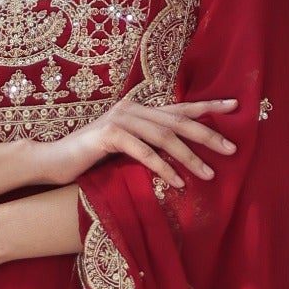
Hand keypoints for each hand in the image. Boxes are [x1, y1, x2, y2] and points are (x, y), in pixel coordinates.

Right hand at [39, 95, 236, 191]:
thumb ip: (148, 144)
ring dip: (188, 157)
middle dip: (207, 134)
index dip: (208, 106)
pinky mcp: (108, 136)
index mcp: (138, 109)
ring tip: (208, 174)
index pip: (179, 107)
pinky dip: (162, 167)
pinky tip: (176, 181)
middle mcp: (131, 108)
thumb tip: (179, 153)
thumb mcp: (124, 149)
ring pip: (163, 136)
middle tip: (231, 149)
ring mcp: (119, 120)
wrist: (53, 161)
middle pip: (177, 120)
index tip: (236, 107)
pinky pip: (143, 152)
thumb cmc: (90, 160)